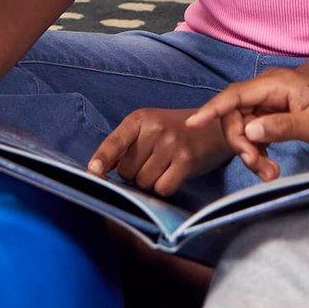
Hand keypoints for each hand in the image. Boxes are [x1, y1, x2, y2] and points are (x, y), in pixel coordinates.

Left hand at [88, 107, 234, 196]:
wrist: (214, 128)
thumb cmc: (175, 130)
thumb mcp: (147, 128)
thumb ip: (123, 145)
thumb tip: (99, 169)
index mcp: (139, 118)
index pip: (115, 141)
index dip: (102, 158)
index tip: (93, 172)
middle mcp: (155, 129)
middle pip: (127, 171)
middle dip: (134, 174)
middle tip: (151, 162)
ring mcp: (171, 144)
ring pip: (143, 182)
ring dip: (149, 183)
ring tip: (162, 167)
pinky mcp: (186, 161)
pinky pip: (162, 189)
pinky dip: (164, 188)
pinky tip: (172, 175)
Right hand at [186, 69, 308, 181]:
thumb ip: (282, 127)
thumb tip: (250, 131)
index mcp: (276, 84)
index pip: (234, 95)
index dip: (211, 109)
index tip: (192, 124)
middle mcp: (270, 89)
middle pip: (235, 115)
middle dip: (241, 144)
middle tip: (260, 169)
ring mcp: (273, 102)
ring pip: (245, 127)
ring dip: (250, 152)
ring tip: (270, 173)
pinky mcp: (278, 115)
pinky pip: (257, 132)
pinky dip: (259, 151)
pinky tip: (271, 166)